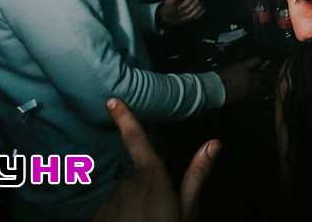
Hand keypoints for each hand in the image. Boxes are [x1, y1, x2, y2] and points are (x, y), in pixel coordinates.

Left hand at [95, 99, 219, 221]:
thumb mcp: (188, 211)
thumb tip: (214, 143)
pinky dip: (117, 219)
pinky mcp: (97, 217)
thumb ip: (196, 175)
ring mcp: (109, 201)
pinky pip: (108, 212)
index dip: (125, 119)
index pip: (137, 141)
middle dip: (144, 191)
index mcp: (152, 178)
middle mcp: (126, 184)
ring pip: (121, 197)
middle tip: (158, 215)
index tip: (112, 101)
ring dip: (130, 208)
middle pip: (134, 178)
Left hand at [158, 0, 204, 27]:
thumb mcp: (169, 1)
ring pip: (199, 7)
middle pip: (196, 0)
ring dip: (189, 14)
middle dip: (186, 9)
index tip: (178, 6)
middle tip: (179, 10)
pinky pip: (202, 12)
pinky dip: (193, 16)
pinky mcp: (201, 7)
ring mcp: (198, 0)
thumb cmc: (168, 7)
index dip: (186, 1)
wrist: (169, 18)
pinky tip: (187, 16)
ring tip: (182, 14)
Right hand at [215, 57, 262, 103]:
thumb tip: (236, 72)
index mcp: (243, 67)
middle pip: (260, 75)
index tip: (259, 63)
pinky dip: (254, 94)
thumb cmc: (217, 78)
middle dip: (258, 76)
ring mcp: (249, 87)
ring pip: (259, 86)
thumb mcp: (227, 69)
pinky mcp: (247, 96)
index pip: (256, 61)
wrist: (215, 89)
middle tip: (256, 77)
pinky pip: (255, 95)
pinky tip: (252, 94)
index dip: (258, 62)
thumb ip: (235, 70)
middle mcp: (249, 76)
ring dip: (258, 86)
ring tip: (255, 87)